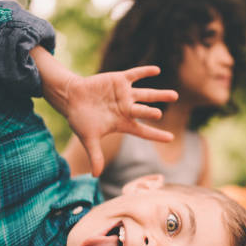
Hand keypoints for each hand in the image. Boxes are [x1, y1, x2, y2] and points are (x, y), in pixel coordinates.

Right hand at [31, 46, 177, 175]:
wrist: (71, 98)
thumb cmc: (80, 119)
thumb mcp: (88, 138)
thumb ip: (95, 155)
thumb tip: (95, 176)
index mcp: (123, 123)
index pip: (143, 131)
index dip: (156, 135)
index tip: (171, 138)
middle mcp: (127, 109)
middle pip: (146, 111)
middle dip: (153, 112)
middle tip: (160, 115)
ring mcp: (125, 95)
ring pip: (146, 94)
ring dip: (160, 95)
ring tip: (175, 96)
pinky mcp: (119, 80)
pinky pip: (134, 75)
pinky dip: (145, 72)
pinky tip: (156, 70)